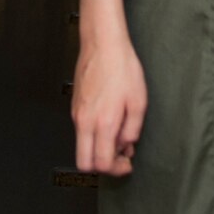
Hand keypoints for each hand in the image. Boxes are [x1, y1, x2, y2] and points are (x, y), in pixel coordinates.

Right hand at [72, 0, 146, 176]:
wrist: (103, 43)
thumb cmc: (121, 67)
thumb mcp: (138, 101)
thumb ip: (132, 130)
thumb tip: (126, 144)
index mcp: (102, 122)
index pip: (101, 163)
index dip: (116, 169)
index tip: (127, 163)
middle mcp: (85, 121)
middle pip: (83, 163)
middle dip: (102, 165)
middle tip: (119, 156)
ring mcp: (77, 113)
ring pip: (81, 146)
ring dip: (99, 148)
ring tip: (119, 133)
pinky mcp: (75, 105)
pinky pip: (81, 130)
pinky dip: (94, 134)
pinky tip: (110, 121)